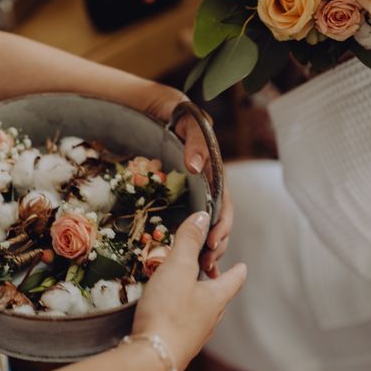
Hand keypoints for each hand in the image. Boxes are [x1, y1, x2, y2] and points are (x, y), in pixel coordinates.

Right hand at [131, 211, 245, 370]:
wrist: (153, 357)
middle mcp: (210, 319)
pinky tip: (168, 316)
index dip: (237, 270)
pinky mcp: (177, 346)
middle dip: (215, 286)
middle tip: (210, 274)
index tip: (243, 265)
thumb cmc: (169, 310)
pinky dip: (181, 317)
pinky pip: (184, 326)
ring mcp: (195, 335)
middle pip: (219, 298)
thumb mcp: (177, 268)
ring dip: (198, 302)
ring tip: (187, 293)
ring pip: (202, 314)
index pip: (233, 280)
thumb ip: (189, 241)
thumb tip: (203, 216)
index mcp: (216, 298)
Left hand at [141, 84, 233, 277]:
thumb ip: (194, 139)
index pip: (224, 199)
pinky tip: (193, 259)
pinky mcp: (180, 191)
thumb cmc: (167, 110)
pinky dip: (194, 238)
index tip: (212, 240)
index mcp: (212, 165)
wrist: (147, 105)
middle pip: (220, 214)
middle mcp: (206, 178)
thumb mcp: (184, 118)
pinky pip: (190, 217)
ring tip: (206, 265)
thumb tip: (197, 167)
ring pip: (208, 220)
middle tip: (210, 259)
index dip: (221, 221)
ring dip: (211, 243)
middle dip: (218, 238)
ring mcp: (193, 185)